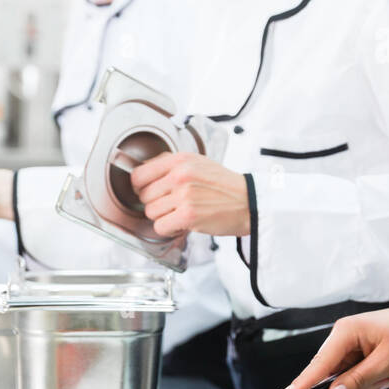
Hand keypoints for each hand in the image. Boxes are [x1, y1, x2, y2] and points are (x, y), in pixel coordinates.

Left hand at [131, 152, 249, 236]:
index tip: (147, 192)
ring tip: (181, 212)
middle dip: (156, 203)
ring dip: (163, 217)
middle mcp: (180, 175)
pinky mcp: (188, 216)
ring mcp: (184, 196)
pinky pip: (160, 226)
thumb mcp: (198, 163)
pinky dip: (169, 228)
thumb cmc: (224, 185)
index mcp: (180, 160)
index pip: (139, 174)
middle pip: (144, 196)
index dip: (140, 187)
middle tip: (173, 204)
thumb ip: (171, 164)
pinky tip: (182, 223)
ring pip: (151, 212)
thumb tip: (143, 172)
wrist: (248, 202)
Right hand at [280, 306, 388, 388]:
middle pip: (330, 377)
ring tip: (388, 376)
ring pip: (344, 380)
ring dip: (366, 386)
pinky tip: (386, 374)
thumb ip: (357, 381)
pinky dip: (370, 382)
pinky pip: (354, 377)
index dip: (303, 382)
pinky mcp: (356, 353)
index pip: (320, 363)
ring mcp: (349, 346)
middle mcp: (342, 337)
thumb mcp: (385, 363)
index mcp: (345, 333)